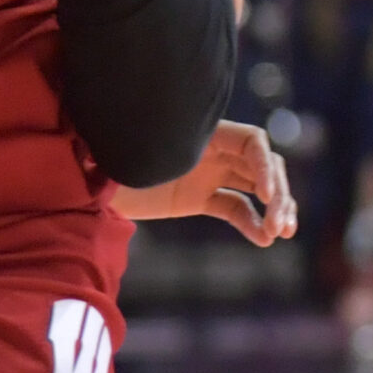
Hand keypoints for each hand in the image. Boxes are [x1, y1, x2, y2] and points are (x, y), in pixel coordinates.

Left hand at [111, 121, 299, 244]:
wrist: (91, 179)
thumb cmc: (115, 158)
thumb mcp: (139, 155)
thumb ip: (158, 150)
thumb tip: (172, 141)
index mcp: (205, 132)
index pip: (253, 141)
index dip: (266, 166)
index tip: (267, 195)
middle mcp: (213, 149)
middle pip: (263, 166)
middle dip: (279, 194)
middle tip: (281, 226)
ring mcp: (208, 172)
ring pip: (256, 187)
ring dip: (275, 208)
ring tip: (279, 234)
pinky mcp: (199, 196)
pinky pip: (235, 207)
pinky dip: (252, 222)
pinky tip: (263, 240)